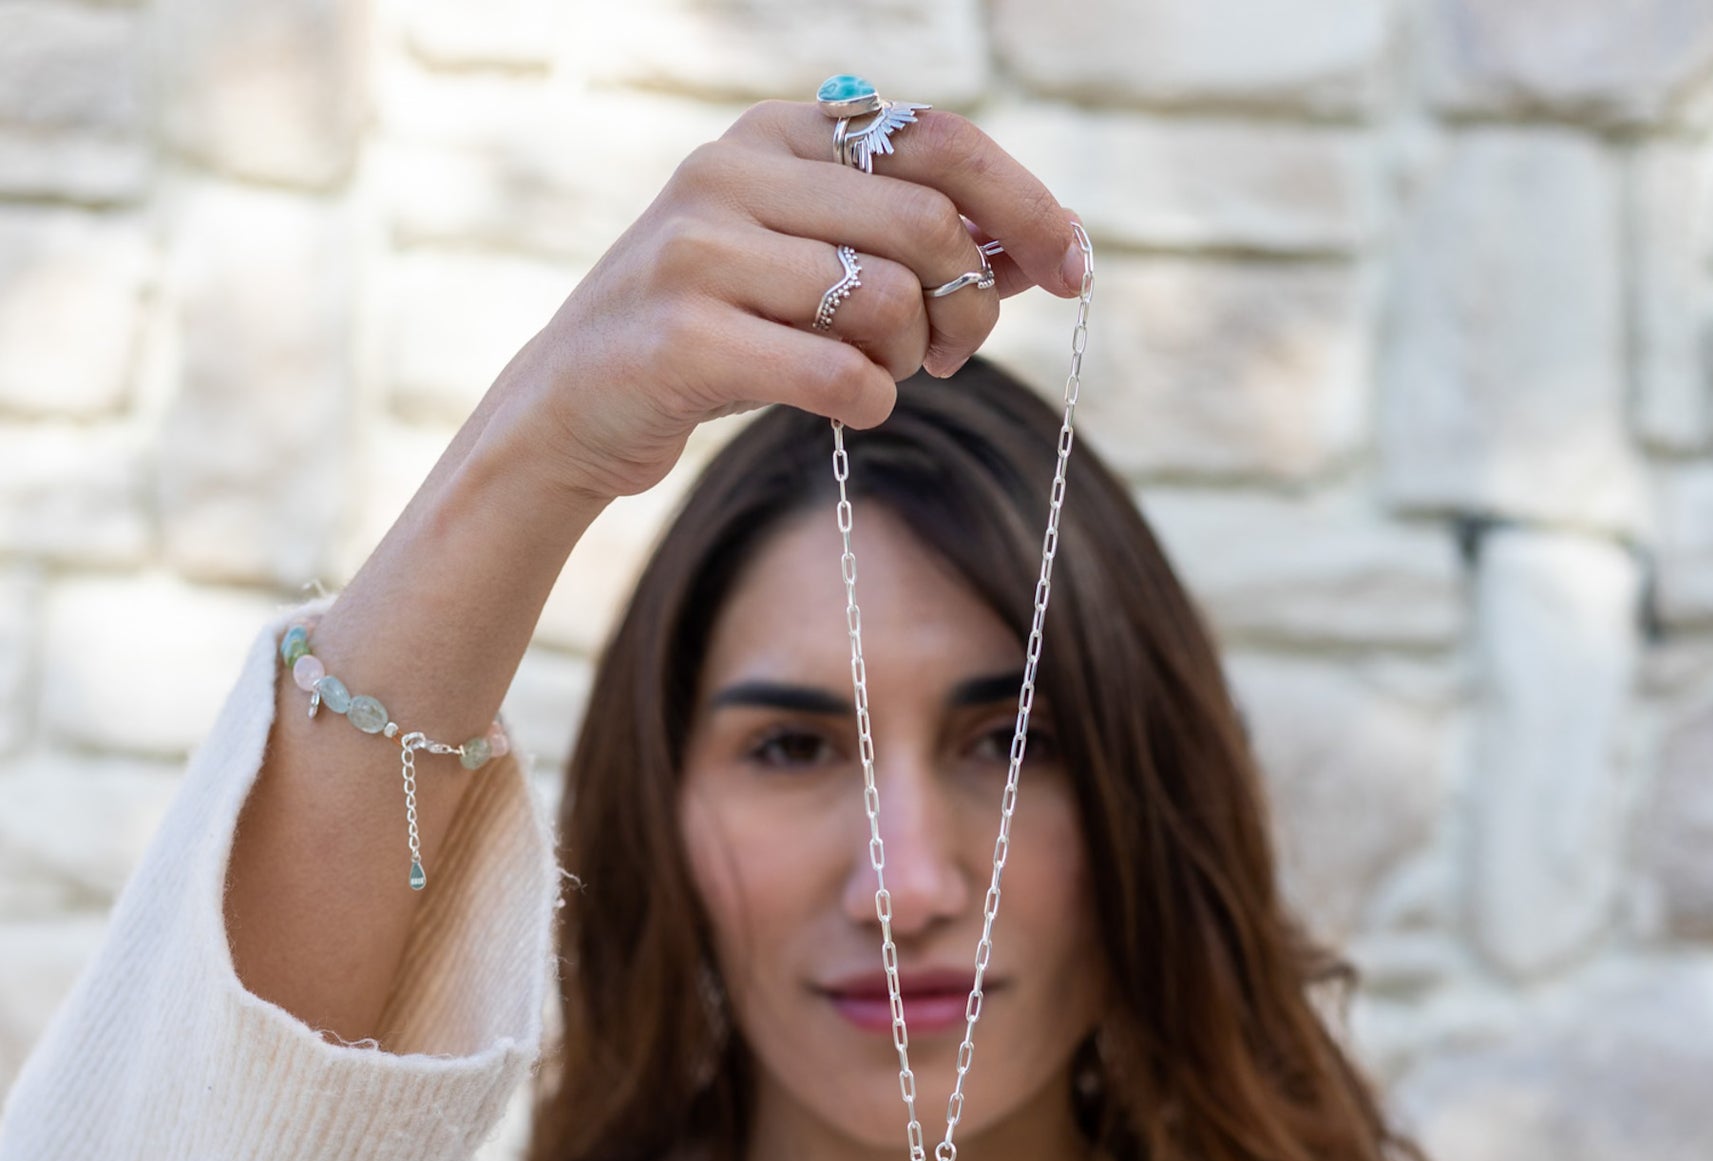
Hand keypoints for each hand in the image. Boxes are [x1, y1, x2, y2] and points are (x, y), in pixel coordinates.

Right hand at [491, 99, 1084, 508]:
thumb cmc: (714, 336)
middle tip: (949, 353)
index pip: (936, 139)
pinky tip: (854, 405)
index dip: (1023, 203)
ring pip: (887, 300)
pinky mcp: (683, 339)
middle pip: (928, 224)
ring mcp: (699, 252)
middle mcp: (732, 173)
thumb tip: (1032, 249)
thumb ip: (902, 245)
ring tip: (879, 377)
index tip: (1072, 266)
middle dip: (968, 302)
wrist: (572, 406)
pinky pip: (836, 373)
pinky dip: (870, 401)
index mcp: (773, 136)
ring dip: (909, 360)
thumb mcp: (802, 265)